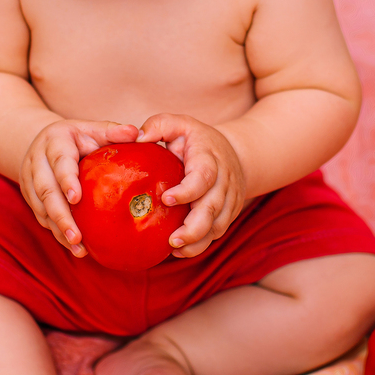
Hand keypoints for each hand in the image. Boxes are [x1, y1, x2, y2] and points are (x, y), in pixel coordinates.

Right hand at [20, 119, 139, 256]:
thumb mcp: (92, 129)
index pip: (59, 162)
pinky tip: (73, 247)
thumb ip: (112, 131)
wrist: (41, 140)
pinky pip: (41, 217)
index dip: (66, 180)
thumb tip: (136, 133)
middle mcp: (37, 161)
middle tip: (76, 237)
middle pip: (46, 191)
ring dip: (58, 229)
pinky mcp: (29, 196)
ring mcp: (29, 180)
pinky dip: (56, 232)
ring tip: (78, 249)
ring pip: (41, 208)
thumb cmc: (76, 137)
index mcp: (54, 141)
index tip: (76, 199)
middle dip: (61, 216)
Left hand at [137, 113, 245, 258]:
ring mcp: (229, 200)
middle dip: (193, 228)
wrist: (237, 153)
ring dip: (197, 241)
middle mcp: (224, 182)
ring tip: (173, 249)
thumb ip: (158, 125)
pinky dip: (200, 244)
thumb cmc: (198, 139)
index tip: (166, 199)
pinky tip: (180, 250)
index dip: (188, 191)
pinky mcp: (228, 214)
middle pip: (212, 209)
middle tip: (172, 240)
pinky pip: (217, 233)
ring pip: (217, 226)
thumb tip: (137, 138)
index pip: (203, 177)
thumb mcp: (179, 124)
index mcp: (210, 159)